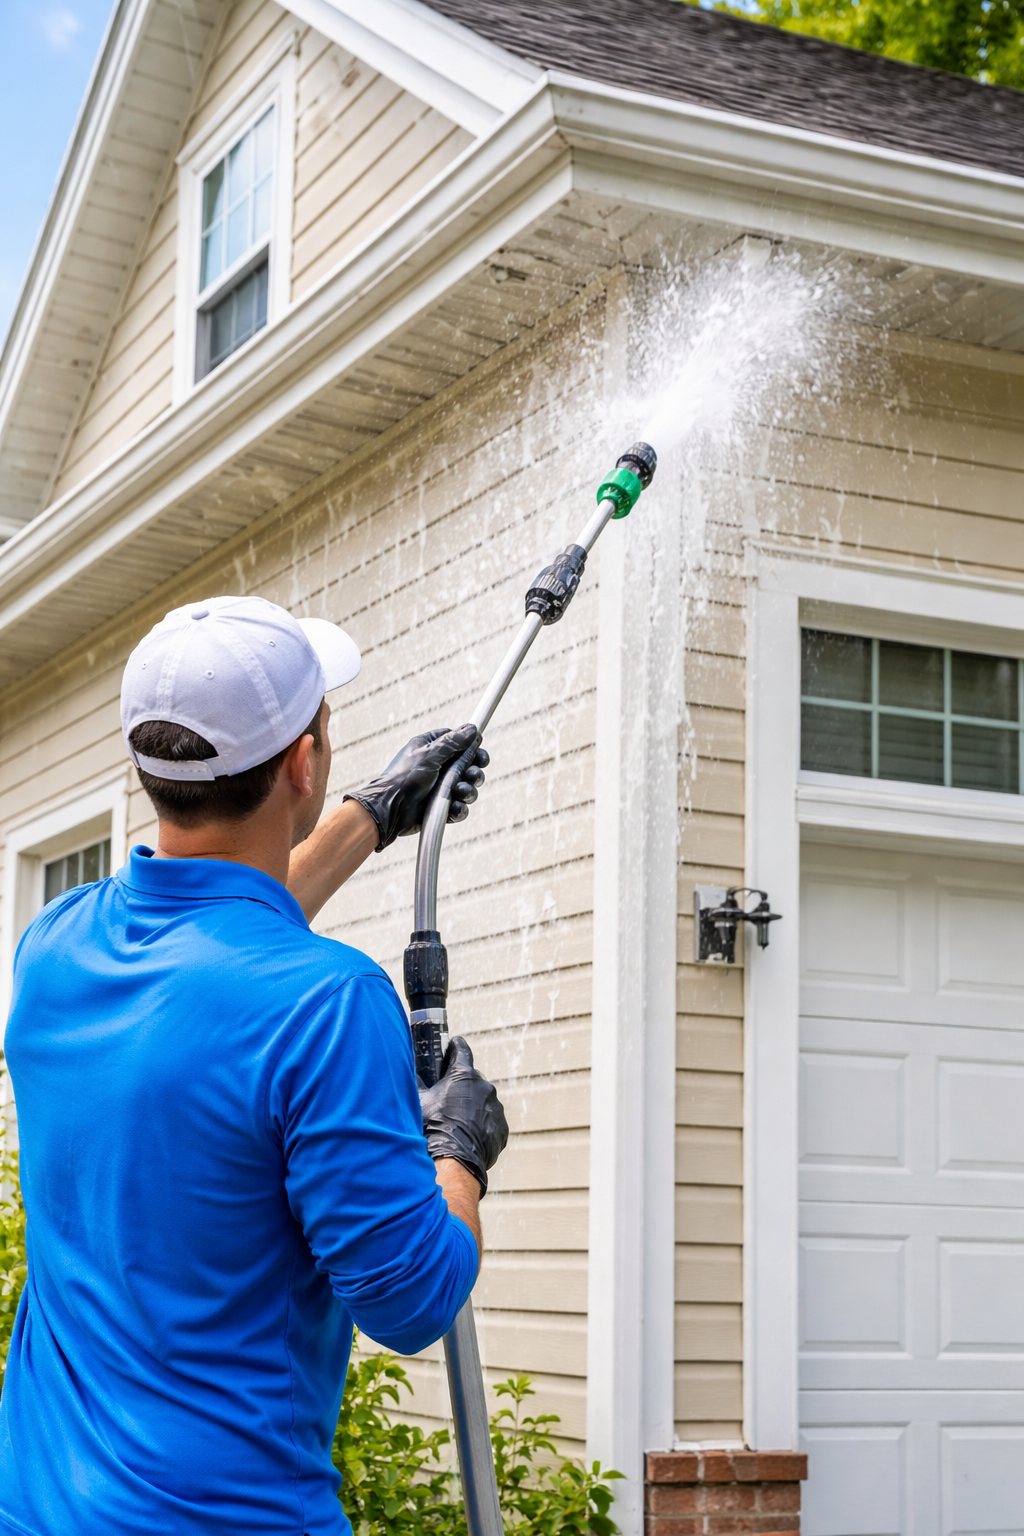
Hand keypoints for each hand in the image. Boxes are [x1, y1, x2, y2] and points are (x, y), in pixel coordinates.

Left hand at [344, 725, 488, 850]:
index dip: (473, 749)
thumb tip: (472, 729)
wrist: (390, 808)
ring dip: (468, 791)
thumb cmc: (404, 778)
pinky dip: (459, 808)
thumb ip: (453, 742)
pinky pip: (459, 807)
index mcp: (432, 749)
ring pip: (466, 788)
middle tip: (472, 775)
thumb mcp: (429, 754)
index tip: (480, 755)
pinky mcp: (441, 807)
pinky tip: (454, 807)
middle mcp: (438, 767)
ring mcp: (440, 788)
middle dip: (474, 772)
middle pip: (468, 767)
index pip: (460, 743)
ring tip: (459, 792)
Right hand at [418, 1037, 507, 1195]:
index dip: (454, 1047)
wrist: (452, 1160)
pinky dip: (481, 1126)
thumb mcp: (419, 1101)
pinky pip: (490, 1122)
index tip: (451, 1046)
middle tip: (447, 1097)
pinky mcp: (501, 1128)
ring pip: (482, 1102)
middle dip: (461, 1085)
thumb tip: (410, 1072)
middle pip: (472, 1079)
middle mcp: (484, 1087)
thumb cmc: (432, 1127)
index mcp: (463, 1074)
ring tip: (456, 1123)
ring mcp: (496, 1108)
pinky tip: (466, 1136)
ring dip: (472, 1107)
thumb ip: (418, 1083)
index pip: (461, 1050)